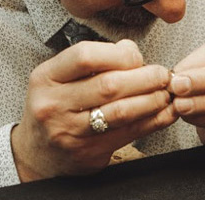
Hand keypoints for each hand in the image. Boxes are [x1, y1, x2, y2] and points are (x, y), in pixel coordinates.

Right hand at [10, 40, 176, 180]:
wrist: (38, 153)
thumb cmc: (57, 107)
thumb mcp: (60, 78)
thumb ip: (93, 61)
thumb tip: (131, 50)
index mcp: (46, 78)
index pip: (85, 56)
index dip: (119, 55)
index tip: (137, 58)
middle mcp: (54, 104)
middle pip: (108, 85)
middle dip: (144, 78)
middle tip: (163, 75)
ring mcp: (70, 131)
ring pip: (121, 112)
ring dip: (152, 100)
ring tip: (166, 93)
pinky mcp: (88, 152)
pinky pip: (128, 134)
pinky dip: (153, 122)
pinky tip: (165, 113)